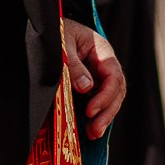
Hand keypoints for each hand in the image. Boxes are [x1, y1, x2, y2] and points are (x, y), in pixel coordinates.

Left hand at [62, 19, 126, 138]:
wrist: (48, 30)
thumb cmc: (57, 31)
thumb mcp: (62, 44)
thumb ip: (73, 64)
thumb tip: (86, 87)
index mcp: (102, 50)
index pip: (113, 75)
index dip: (105, 95)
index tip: (90, 110)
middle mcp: (104, 65)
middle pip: (116, 91)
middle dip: (107, 112)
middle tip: (94, 130)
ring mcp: (98, 76)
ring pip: (110, 100)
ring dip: (104, 117)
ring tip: (93, 134)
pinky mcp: (90, 86)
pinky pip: (98, 102)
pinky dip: (96, 116)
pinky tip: (89, 130)